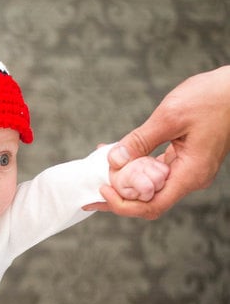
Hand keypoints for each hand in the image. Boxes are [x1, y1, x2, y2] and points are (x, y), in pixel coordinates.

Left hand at [86, 66, 229, 218]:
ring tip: (101, 165)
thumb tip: (114, 160)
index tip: (102, 190)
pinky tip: (121, 153)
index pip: (152, 206)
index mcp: (190, 174)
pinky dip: (139, 164)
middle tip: (92, 184)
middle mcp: (191, 178)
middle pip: (149, 199)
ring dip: (127, 177)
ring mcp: (191, 169)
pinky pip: (159, 169)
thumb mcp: (169, 117)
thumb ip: (140, 141)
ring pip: (153, 184)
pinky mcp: (188, 159)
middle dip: (120, 193)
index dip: (123, 204)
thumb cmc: (211, 98)